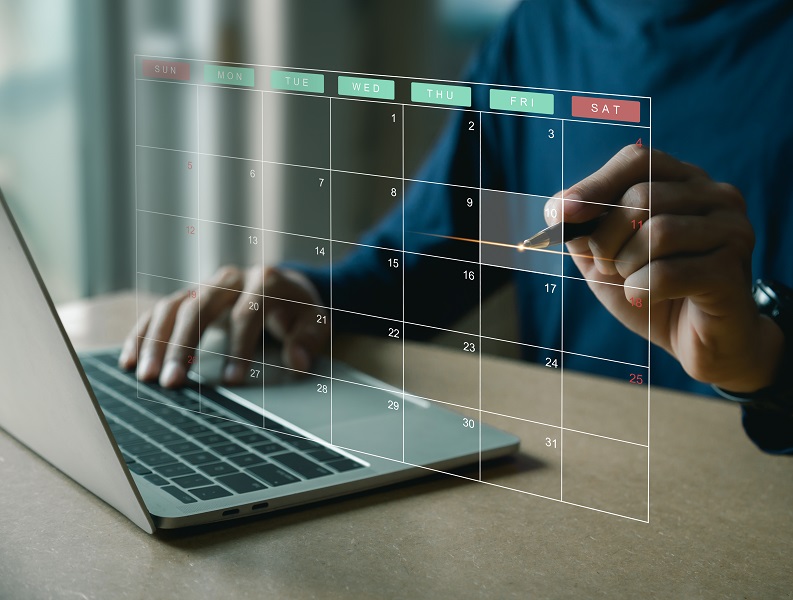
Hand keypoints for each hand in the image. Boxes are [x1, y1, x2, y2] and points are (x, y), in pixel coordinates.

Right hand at [118, 266, 328, 387]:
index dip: (240, 347)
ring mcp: (206, 285)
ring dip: (156, 342)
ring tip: (146, 377)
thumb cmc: (299, 312)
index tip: (232, 381)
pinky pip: (158, 312)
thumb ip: (309, 340)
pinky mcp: (189, 296)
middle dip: (183, 346)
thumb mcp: (317, 323)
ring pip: (173, 307)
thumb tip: (296, 360)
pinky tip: (130, 361)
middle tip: (172, 383)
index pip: (247, 312)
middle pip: (200, 307)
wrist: (285, 288)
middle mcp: (230, 279)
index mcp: (265, 281)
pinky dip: (143, 335)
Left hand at [545, 144, 782, 392]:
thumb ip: (586, 231)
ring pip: (658, 231)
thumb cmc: (653, 292)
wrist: (700, 343)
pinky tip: (642, 298)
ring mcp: (731, 230)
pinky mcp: (730, 270)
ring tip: (630, 282)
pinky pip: (668, 272)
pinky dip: (640, 289)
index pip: (637, 160)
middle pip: (641, 196)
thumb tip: (558, 210)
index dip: (593, 185)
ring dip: (625, 265)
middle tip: (604, 266)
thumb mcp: (607, 258)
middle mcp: (715, 197)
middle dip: (605, 238)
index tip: (559, 214)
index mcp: (684, 182)